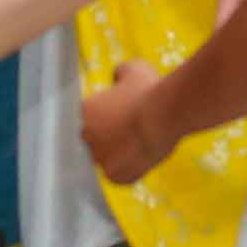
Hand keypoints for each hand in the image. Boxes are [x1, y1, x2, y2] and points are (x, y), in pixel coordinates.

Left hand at [84, 60, 174, 186]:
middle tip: (130, 131)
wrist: (163, 115)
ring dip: (119, 154)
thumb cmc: (147, 89)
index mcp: (84, 112)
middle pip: (93, 141)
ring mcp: (100, 160)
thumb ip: (119, 73)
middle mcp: (85, 138)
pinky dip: (131, 169)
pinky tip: (144, 157)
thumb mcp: (132, 69)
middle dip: (108, 138)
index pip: (87, 118)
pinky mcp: (116, 177)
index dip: (103, 118)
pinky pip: (122, 175)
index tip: (119, 116)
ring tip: (139, 145)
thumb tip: (118, 77)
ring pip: (107, 159)